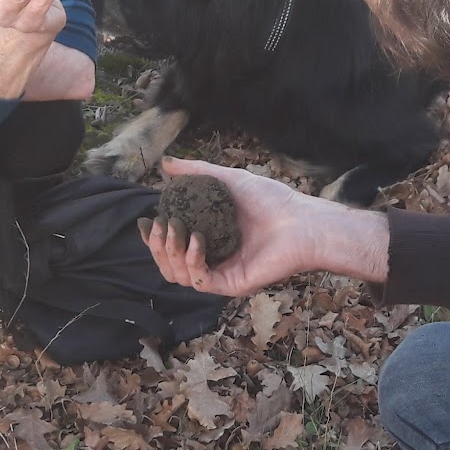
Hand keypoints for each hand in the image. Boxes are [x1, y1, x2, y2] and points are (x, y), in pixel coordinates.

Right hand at [140, 157, 387, 296]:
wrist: (301, 221)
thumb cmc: (271, 200)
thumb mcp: (227, 179)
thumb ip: (196, 173)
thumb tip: (165, 164)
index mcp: (208, 239)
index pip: (171, 247)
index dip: (155, 238)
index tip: (148, 221)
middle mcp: (212, 259)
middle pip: (170, 265)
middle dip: (158, 248)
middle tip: (159, 226)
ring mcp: (221, 273)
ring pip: (180, 276)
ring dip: (170, 255)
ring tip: (174, 230)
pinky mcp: (232, 284)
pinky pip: (202, 281)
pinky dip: (192, 262)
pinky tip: (195, 241)